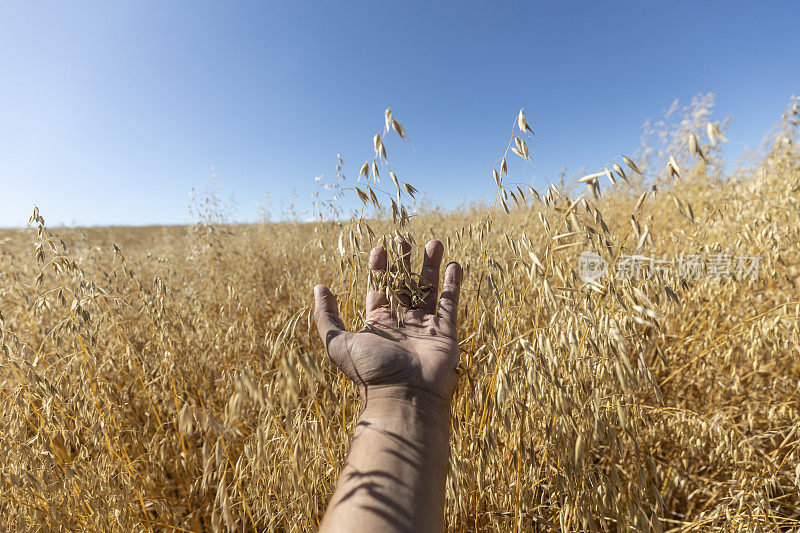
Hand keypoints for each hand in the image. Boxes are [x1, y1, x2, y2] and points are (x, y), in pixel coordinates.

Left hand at [314, 238, 462, 414]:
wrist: (404, 397)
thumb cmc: (368, 371)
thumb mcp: (337, 342)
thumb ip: (326, 316)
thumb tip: (319, 287)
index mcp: (378, 326)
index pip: (378, 291)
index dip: (379, 269)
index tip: (380, 248)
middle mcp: (401, 324)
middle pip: (403, 286)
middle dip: (404, 262)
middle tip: (404, 238)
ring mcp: (425, 328)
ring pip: (429, 290)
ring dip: (431, 267)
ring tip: (434, 242)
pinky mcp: (445, 333)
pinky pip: (450, 304)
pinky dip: (453, 285)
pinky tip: (455, 265)